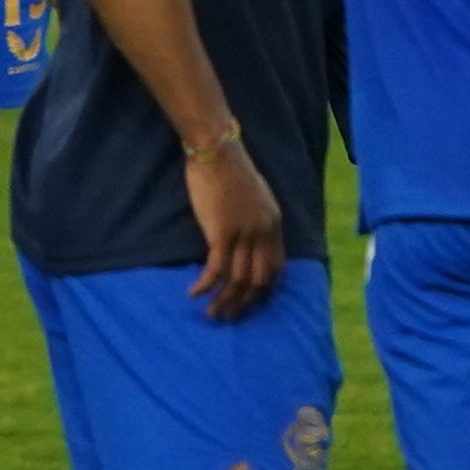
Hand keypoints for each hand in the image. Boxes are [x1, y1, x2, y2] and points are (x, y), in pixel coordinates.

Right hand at [182, 135, 284, 317]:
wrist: (217, 151)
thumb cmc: (231, 172)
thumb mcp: (256, 198)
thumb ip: (257, 222)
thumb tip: (247, 245)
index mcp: (274, 224)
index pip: (276, 268)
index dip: (263, 290)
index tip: (249, 302)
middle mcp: (264, 232)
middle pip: (259, 280)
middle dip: (244, 303)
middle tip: (229, 317)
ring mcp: (244, 233)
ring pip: (237, 279)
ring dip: (223, 301)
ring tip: (211, 314)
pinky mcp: (222, 232)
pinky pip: (216, 268)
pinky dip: (205, 285)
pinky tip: (194, 293)